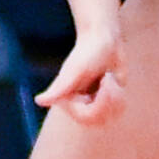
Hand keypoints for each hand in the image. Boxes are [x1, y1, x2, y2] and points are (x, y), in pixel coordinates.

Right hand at [35, 0, 126, 124]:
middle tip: (108, 77)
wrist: (102, 38)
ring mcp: (94, 105)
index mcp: (67, 101)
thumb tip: (38, 101)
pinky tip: (113, 79)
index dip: (100, 104)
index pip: (87, 118)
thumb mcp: (73, 71)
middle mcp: (79, 106)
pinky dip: (119, 93)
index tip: (105, 81)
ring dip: (115, 94)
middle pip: (100, 119)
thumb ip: (58, 88)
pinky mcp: (107, 101)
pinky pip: (118, 109)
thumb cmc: (86, 52)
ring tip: (109, 76)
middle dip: (109, 98)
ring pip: (111, 115)